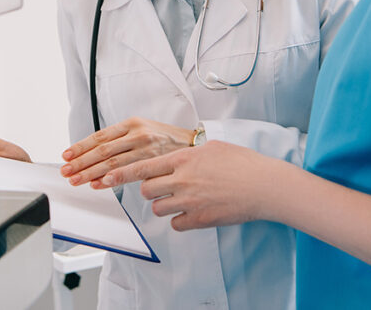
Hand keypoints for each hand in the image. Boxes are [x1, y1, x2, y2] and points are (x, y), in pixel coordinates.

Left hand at [59, 117, 195, 186]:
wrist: (193, 142)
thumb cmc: (166, 138)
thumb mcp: (143, 129)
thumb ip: (122, 140)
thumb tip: (95, 154)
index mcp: (131, 123)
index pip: (100, 136)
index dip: (81, 146)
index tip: (67, 155)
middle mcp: (136, 133)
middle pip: (102, 149)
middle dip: (81, 162)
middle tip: (67, 171)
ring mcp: (145, 148)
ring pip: (112, 162)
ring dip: (91, 172)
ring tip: (77, 179)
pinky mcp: (154, 161)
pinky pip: (128, 172)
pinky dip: (110, 179)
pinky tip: (98, 184)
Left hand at [100, 140, 281, 230]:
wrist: (264, 185)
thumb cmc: (244, 163)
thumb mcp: (213, 147)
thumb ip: (190, 152)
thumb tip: (179, 154)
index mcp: (184, 159)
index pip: (143, 167)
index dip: (122, 174)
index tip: (106, 177)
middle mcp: (183, 180)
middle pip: (147, 190)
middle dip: (151, 190)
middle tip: (164, 187)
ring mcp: (190, 201)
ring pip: (159, 208)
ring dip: (165, 205)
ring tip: (183, 199)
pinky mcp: (199, 219)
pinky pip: (176, 224)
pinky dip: (181, 220)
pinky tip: (194, 211)